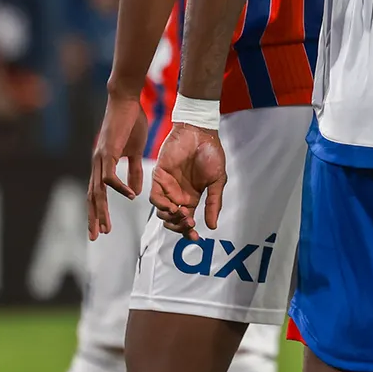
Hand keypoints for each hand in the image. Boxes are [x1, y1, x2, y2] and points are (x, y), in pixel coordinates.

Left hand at [88, 92, 148, 238]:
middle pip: (92, 197)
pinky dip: (120, 188)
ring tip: (107, 227)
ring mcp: (101, 158)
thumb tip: (135, 192)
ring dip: (102, 211)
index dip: (98, 211)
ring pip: (98, 191)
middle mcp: (98, 164)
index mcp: (103, 165)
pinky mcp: (108, 152)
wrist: (127, 100)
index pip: (97, 193)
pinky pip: (111, 176)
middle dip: (94, 218)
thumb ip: (134, 171)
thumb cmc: (131, 122)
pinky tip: (131, 195)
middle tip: (96, 237)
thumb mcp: (135, 151)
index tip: (102, 229)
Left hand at [150, 122, 226, 236]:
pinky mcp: (158, 178)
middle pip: (173, 220)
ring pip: (162, 212)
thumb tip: (212, 226)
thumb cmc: (211, 154)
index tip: (195, 238)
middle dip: (179, 226)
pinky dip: (162, 206)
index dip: (189, 231)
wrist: (200, 133)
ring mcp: (167, 187)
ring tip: (182, 213)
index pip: (187, 221)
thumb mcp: (217, 181)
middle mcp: (178, 195)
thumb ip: (213, 203)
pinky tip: (173, 206)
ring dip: (171, 218)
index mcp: (192, 197)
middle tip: (189, 223)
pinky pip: (155, 197)